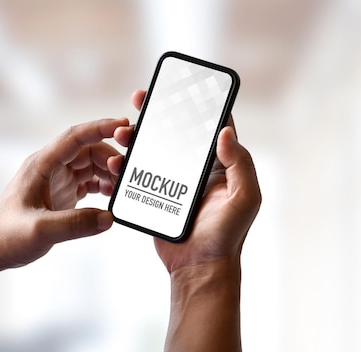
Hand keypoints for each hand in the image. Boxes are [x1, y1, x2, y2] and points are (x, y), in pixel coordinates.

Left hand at [0, 118, 134, 279]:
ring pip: (91, 165)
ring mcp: (57, 179)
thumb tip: (109, 218)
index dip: (100, 128)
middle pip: (89, 150)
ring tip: (123, 188)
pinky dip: (104, 186)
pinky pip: (89, 181)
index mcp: (42, 165)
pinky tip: (112, 197)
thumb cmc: (6, 236)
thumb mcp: (40, 230)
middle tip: (129, 173)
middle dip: (111, 157)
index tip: (123, 126)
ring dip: (109, 173)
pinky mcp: (62, 193)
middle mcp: (51, 167)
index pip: (76, 137)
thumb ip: (75, 224)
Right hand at [108, 90, 261, 351]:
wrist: (199, 267)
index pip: (211, 126)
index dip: (197, 104)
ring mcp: (175, 181)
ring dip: (136, 136)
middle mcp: (197, 169)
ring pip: (153, 149)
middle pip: (175, 132)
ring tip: (122, 131)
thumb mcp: (245, 198)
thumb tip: (225, 131)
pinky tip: (115, 159)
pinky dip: (125, 163)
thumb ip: (240, 164)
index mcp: (221, 165)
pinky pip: (138, 173)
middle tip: (140, 97)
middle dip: (157, 112)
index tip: (180, 87)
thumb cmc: (227, 235)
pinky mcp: (156, 194)